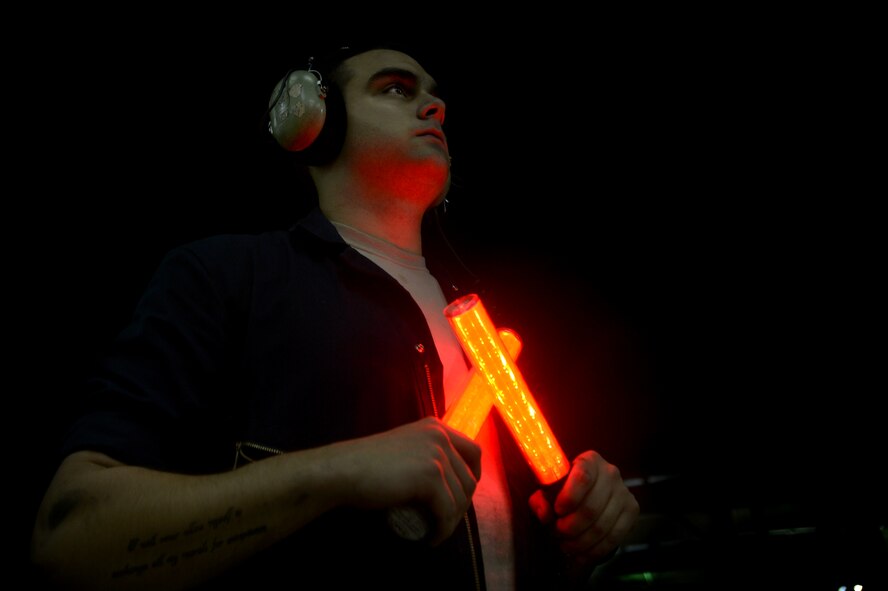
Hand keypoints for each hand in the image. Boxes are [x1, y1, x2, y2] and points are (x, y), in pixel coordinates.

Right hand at [338, 417, 481, 544]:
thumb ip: (421, 451)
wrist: (344, 470)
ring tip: (436, 530)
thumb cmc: (366, 464)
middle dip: (462, 503)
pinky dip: (443, 528)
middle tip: (444, 520)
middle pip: (469, 477)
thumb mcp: (404, 448)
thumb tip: (443, 478)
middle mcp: (440, 436)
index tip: (461, 496)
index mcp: (436, 426)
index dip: (473, 477)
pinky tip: (433, 537)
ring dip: (452, 520)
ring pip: (460, 497)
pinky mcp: (430, 476)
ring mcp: (436, 455)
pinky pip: (447, 510)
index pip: (473, 452)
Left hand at [529, 450, 638, 565]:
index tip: (558, 511)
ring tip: (566, 546)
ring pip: (602, 526)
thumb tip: (545, 514)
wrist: (589, 494)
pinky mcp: (632, 510)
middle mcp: (610, 473)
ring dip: (581, 542)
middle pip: (592, 508)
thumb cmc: (565, 490)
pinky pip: (615, 537)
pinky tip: (581, 555)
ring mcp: (624, 492)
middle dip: (571, 527)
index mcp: (589, 461)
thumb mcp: (548, 491)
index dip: (569, 497)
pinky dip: (595, 550)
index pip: (582, 477)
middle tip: (558, 534)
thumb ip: (541, 500)